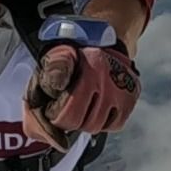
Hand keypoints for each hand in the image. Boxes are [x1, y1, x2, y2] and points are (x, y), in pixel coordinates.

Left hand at [23, 43, 140, 152]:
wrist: (107, 43)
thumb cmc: (76, 56)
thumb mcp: (55, 59)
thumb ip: (47, 83)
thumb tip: (39, 116)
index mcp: (87, 69)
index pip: (66, 113)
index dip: (54, 116)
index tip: (52, 109)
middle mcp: (107, 80)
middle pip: (80, 123)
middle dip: (69, 121)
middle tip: (65, 112)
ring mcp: (121, 91)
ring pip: (96, 127)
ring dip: (85, 122)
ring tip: (82, 108)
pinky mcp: (131, 100)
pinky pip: (113, 126)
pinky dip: (104, 122)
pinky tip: (97, 108)